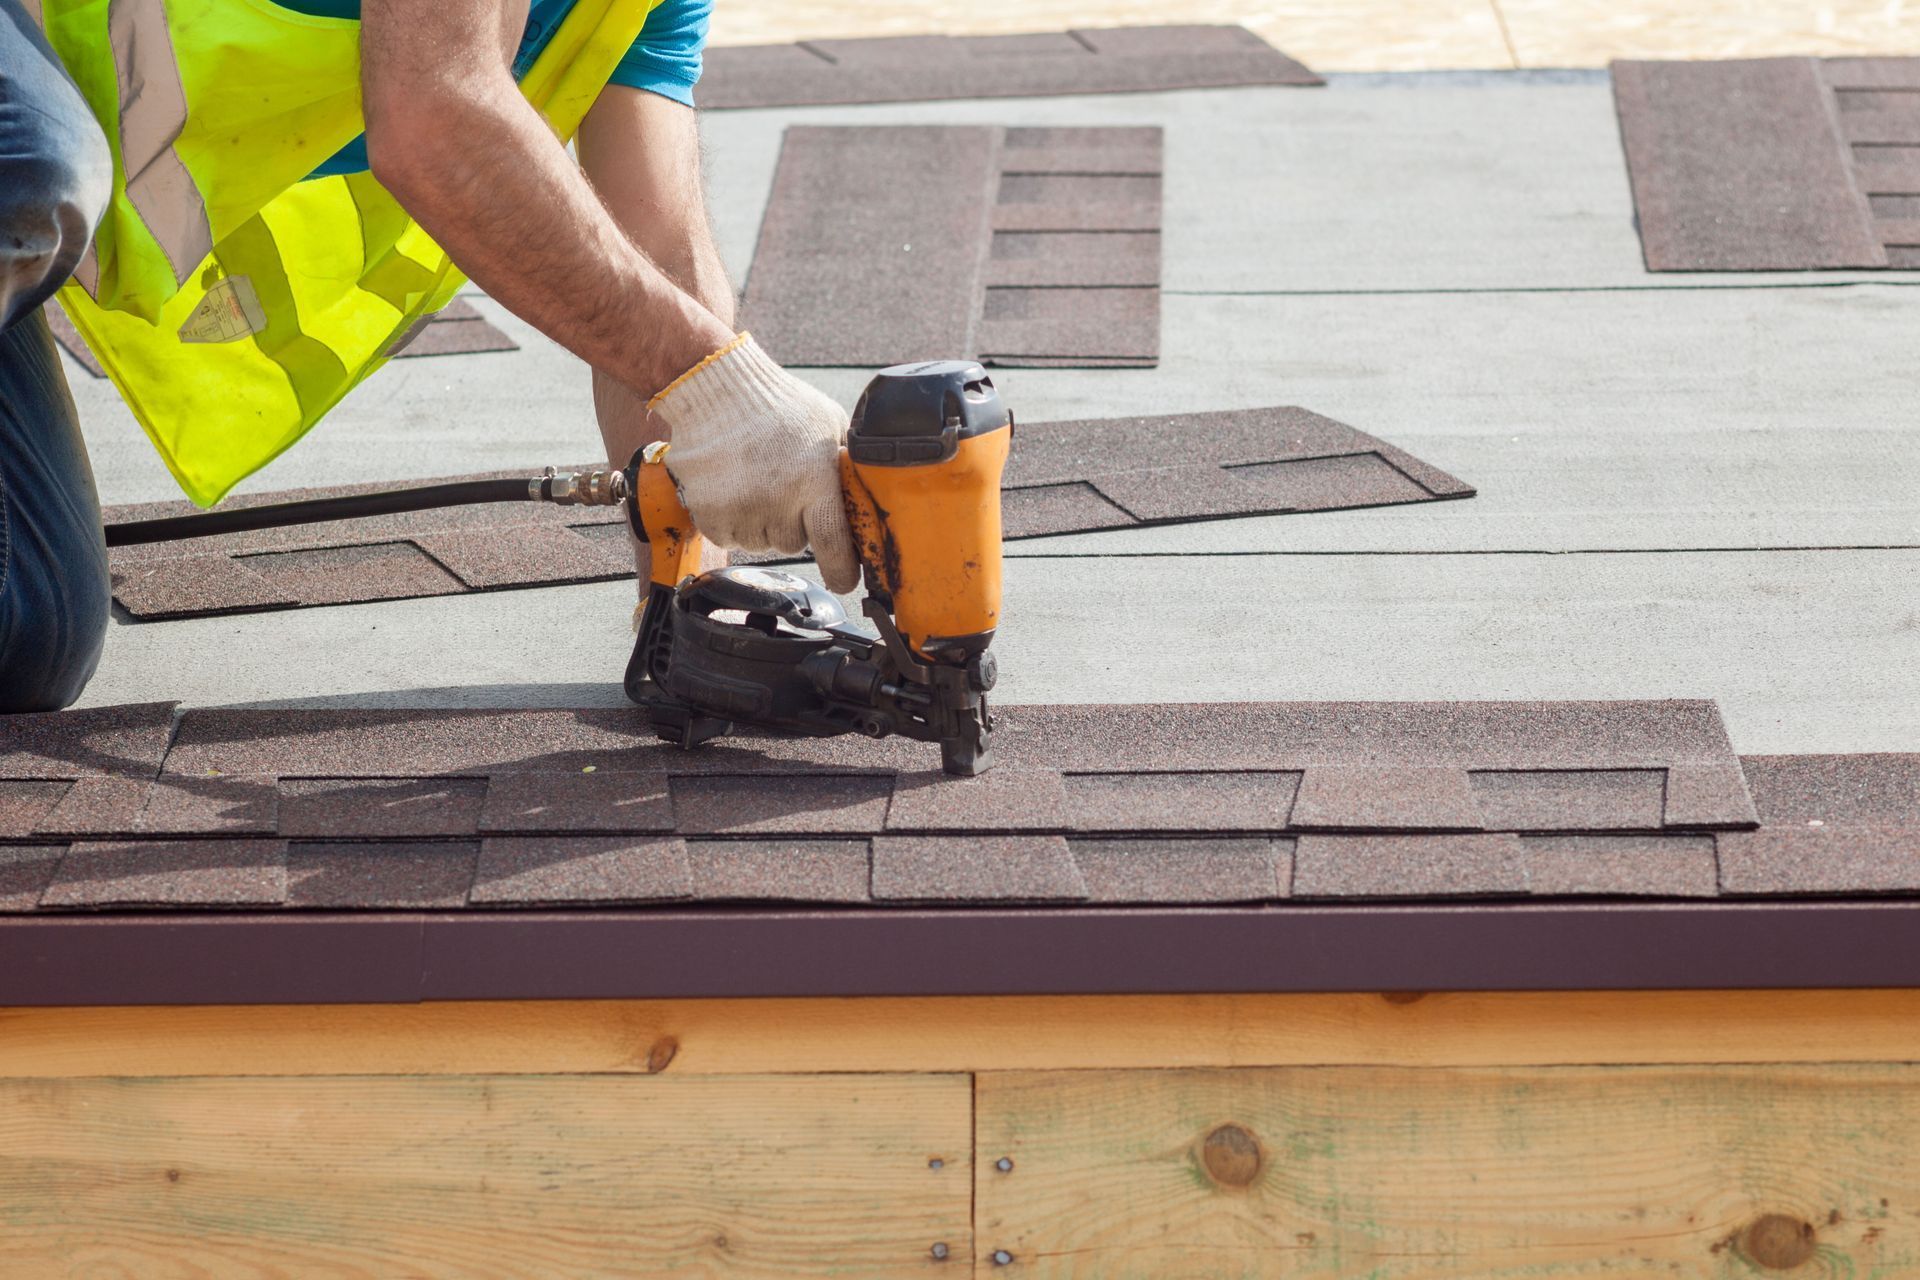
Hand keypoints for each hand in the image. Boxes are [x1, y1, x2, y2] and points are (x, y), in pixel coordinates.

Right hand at [646, 334, 859, 592]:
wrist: (717, 390)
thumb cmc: (779, 405)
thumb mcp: (830, 426)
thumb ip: (846, 466)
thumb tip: (869, 495)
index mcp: (813, 480)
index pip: (833, 543)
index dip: (842, 570)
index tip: (845, 581)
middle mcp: (777, 500)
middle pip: (794, 543)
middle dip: (795, 523)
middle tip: (785, 487)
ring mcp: (740, 510)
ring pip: (761, 541)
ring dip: (763, 522)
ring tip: (758, 481)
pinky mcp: (709, 514)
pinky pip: (730, 536)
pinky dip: (734, 520)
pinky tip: (735, 487)